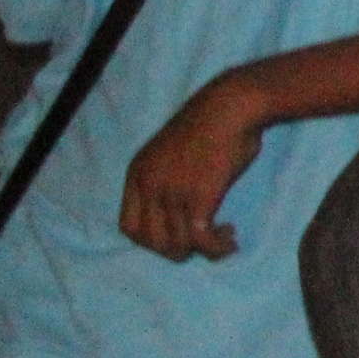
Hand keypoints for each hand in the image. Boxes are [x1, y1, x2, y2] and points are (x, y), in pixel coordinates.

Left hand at [119, 72, 263, 258]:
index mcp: (137, 174)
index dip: (152, 240)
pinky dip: (216, 248)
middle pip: (151, 243)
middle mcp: (149, 187)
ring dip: (201, 251)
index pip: (129, 228)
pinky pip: (201, 240)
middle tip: (203, 240)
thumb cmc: (211, 123)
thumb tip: (182, 205)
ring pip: (177, 246)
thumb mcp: (173, 152)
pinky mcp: (198, 198)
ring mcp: (172, 193)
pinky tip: (229, 239)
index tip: (180, 233)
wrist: (230, 106)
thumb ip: (169, 178)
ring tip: (223, 239)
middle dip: (178, 249)